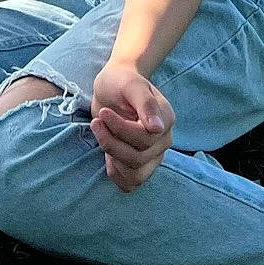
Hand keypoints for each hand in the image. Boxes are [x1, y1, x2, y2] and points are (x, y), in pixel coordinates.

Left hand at [89, 59, 174, 192]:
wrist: (113, 86)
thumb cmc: (120, 81)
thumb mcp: (130, 84)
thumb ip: (145, 104)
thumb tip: (158, 129)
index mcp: (166, 119)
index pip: (146, 138)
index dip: (121, 130)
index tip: (103, 113)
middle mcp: (163, 140)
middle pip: (138, 158)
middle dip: (111, 141)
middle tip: (96, 121)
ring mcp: (153, 155)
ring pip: (135, 175)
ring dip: (112, 157)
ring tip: (101, 135)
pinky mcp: (139, 165)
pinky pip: (130, 183)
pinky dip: (115, 172)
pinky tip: (106, 154)